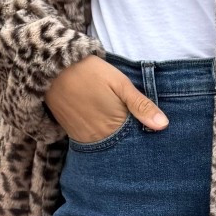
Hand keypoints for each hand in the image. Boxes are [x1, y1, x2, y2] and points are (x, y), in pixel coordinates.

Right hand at [44, 54, 168, 142]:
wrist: (51, 68)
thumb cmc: (90, 72)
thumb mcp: (120, 83)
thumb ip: (141, 105)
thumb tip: (164, 125)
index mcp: (113, 126)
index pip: (135, 142)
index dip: (144, 137)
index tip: (152, 133)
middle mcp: (97, 137)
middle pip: (120, 147)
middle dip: (130, 142)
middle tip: (138, 131)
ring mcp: (82, 137)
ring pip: (106, 146)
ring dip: (115, 140)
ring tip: (120, 127)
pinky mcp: (70, 133)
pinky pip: (90, 142)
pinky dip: (100, 137)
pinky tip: (105, 126)